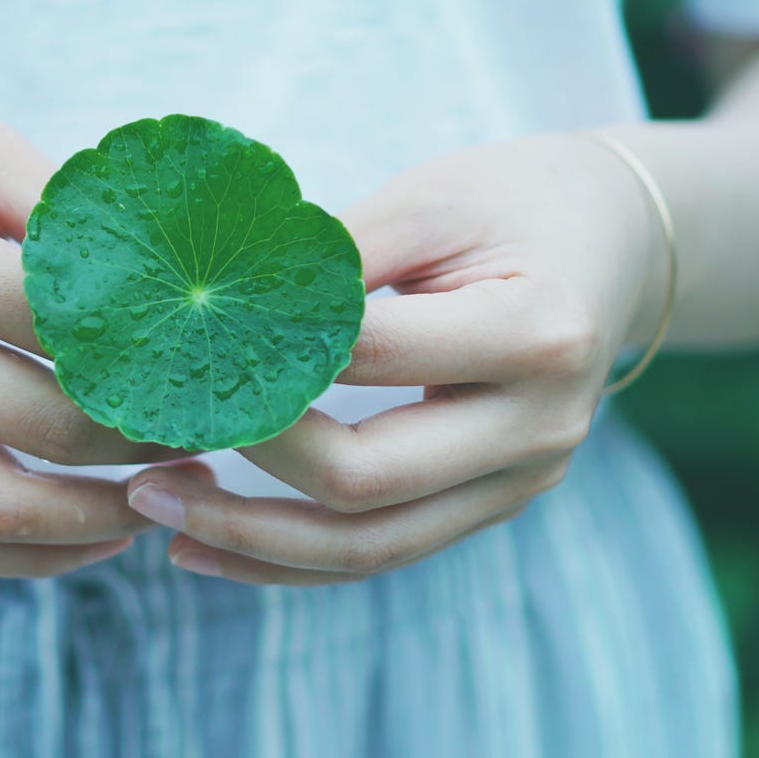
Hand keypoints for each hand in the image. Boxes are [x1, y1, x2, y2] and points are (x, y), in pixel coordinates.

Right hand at [0, 57, 178, 577]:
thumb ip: (69, 217)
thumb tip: (187, 284)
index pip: (67, 325)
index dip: (163, 347)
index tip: (230, 351)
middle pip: (45, 424)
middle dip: (153, 436)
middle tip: (221, 423)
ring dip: (104, 515)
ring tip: (175, 489)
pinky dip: (31, 555)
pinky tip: (101, 533)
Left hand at [121, 130, 668, 584]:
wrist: (619, 243)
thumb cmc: (512, 201)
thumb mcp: (431, 198)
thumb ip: (331, 251)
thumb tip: (204, 297)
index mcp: (538, 331)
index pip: (368, 358)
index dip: (260, 355)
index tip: (166, 348)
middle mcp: (543, 424)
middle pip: (368, 479)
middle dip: (242, 465)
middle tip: (138, 445)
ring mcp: (525, 479)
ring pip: (372, 546)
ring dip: (252, 539)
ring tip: (150, 506)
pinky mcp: (495, 504)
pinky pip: (384, 553)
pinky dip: (290, 559)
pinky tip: (205, 547)